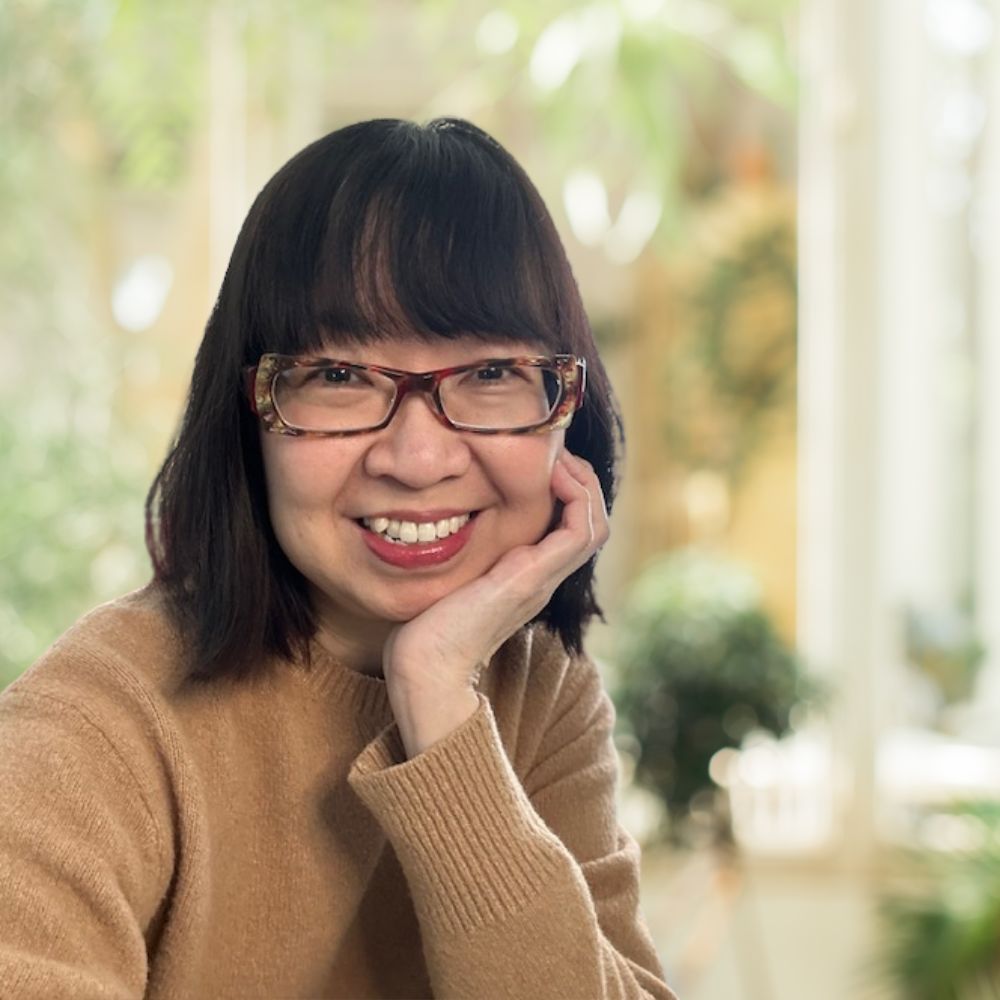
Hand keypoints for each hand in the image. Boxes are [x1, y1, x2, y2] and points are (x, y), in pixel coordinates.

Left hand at [382, 448, 608, 756]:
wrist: (426, 669)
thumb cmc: (426, 630)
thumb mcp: (447, 582)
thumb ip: (456, 560)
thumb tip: (434, 529)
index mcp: (527, 578)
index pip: (571, 529)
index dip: (566, 492)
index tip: (542, 463)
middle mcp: (542, 579)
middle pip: (592, 523)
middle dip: (580, 482)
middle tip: (556, 453)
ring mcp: (542, 579)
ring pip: (594, 525)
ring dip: (584, 485)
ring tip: (559, 459)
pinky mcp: (531, 577)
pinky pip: (579, 531)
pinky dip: (576, 497)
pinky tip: (552, 475)